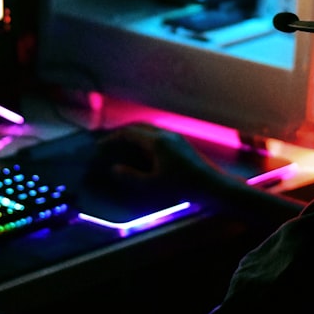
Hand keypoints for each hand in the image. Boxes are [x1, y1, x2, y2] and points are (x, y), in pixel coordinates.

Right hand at [94, 123, 229, 196]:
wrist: (212, 186)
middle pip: (139, 126)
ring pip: (150, 130)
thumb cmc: (182, 186)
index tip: (101, 145)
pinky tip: (145, 152)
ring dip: (136, 134)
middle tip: (110, 142)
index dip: (113, 138)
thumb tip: (115, 169)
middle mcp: (166, 135)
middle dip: (123, 132)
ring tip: (125, 146)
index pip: (129, 132)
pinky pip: (159, 135)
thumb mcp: (152, 185)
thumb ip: (131, 177)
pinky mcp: (182, 144)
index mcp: (157, 141)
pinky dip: (146, 139)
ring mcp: (176, 138)